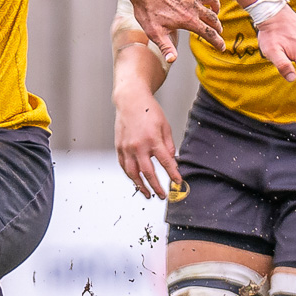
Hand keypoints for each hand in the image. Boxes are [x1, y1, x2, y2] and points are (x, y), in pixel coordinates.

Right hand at [114, 82, 179, 198]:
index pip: (165, 162)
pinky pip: (123, 165)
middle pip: (147, 172)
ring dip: (140, 185)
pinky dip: (129, 175)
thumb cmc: (148, 111)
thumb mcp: (165, 126)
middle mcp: (138, 146)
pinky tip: (135, 180)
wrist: (130, 101)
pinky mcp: (118, 147)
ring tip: (147, 193)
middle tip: (162, 195)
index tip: (177, 182)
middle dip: (156, 186)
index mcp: (153, 140)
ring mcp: (126, 148)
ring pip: (132, 173)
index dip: (173, 174)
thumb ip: (168, 145)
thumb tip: (171, 160)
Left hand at [129, 0, 223, 56]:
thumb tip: (172, 60)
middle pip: (212, 17)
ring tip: (214, 10)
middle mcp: (193, 6)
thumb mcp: (155, 33)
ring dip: (215, 5)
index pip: (208, 33)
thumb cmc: (147, 11)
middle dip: (217, 26)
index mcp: (188, 20)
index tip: (222, 47)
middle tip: (217, 31)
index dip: (217, 42)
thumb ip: (165, 47)